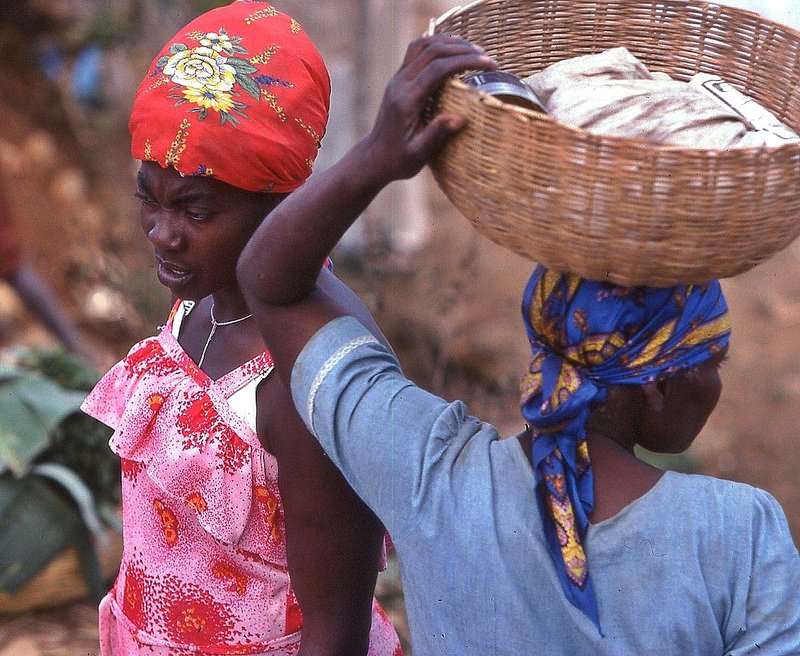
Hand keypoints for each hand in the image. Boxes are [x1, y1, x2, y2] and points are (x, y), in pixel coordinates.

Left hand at [360, 34, 496, 184]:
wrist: (374, 158)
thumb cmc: (398, 160)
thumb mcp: (418, 154)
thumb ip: (437, 134)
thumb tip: (461, 118)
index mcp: (406, 100)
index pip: (437, 69)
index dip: (465, 62)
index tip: (489, 65)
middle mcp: (400, 84)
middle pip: (431, 50)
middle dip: (461, 49)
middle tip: (486, 58)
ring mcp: (398, 79)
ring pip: (422, 45)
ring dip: (448, 42)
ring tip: (473, 50)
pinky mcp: (399, 79)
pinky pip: (417, 51)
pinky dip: (436, 46)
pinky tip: (453, 51)